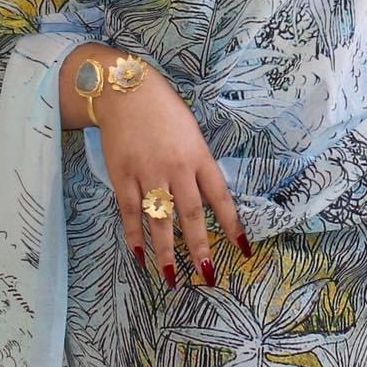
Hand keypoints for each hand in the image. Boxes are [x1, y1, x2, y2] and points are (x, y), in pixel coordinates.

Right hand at [96, 67, 251, 285]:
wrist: (126, 89)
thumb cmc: (164, 110)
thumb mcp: (192, 133)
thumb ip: (199, 166)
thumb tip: (206, 202)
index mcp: (199, 156)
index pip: (220, 197)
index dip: (233, 225)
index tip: (244, 250)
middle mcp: (176, 167)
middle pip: (191, 215)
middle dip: (200, 247)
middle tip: (207, 276)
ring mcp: (147, 172)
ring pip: (159, 219)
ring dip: (166, 251)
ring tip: (172, 277)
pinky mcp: (122, 175)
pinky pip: (130, 211)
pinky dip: (134, 235)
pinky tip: (139, 255)